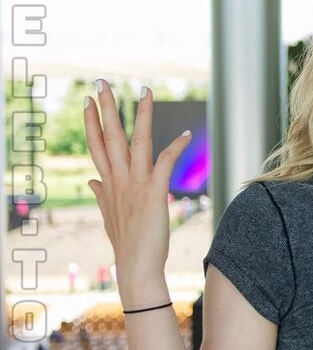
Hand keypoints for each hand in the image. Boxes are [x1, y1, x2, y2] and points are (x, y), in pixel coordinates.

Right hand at [84, 79, 191, 299]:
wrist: (136, 267)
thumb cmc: (126, 244)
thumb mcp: (108, 216)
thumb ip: (100, 195)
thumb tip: (91, 182)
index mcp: (107, 184)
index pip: (96, 146)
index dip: (91, 122)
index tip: (89, 101)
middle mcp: (117, 180)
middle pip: (109, 137)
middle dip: (106, 109)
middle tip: (101, 83)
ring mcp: (134, 185)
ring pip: (136, 142)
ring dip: (141, 115)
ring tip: (143, 91)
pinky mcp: (153, 193)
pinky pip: (166, 163)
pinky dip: (176, 146)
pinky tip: (186, 133)